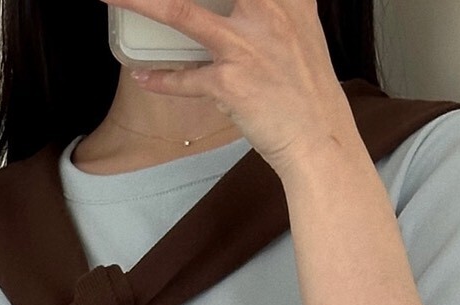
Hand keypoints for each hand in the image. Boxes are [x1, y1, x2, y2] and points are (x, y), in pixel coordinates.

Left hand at [101, 0, 358, 177]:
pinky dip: (160, 79)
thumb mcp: (301, 29)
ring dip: (141, 3)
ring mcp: (244, 47)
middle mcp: (266, 11)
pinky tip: (141, 76)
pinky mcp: (229, 83)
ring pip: (182, 14)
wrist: (318, 135)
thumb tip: (250, 5)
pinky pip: (184, 79)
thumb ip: (277, 7)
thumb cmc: (306, 87)